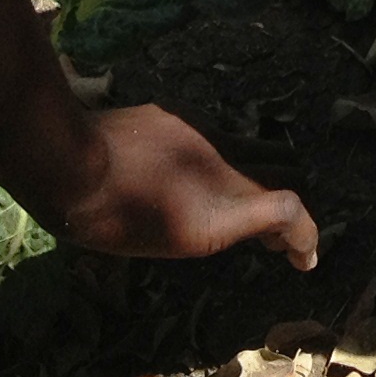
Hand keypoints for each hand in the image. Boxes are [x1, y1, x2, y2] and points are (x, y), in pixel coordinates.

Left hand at [56, 103, 319, 267]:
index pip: (291, 208)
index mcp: (224, 202)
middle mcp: (226, 161)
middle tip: (274, 233)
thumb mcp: (175, 239)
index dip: (305, 235)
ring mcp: (205, 133)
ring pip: (255, 149)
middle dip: (291, 201)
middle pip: (285, 170)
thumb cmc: (114, 218)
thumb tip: (261, 223)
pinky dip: (224, 159)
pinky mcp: (182, 117)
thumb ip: (226, 225)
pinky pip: (219, 137)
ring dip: (261, 175)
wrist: (69, 164)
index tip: (303, 260)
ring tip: (243, 202)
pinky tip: (193, 175)